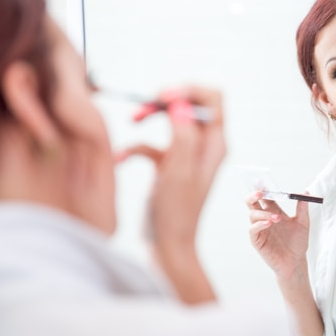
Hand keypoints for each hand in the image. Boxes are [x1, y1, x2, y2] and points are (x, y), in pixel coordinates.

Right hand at [115, 86, 224, 302]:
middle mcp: (203, 146)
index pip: (213, 99)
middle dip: (165, 101)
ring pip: (170, 120)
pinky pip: (152, 144)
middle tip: (143, 107)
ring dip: (149, 118)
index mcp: (214, 144)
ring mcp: (185, 154)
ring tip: (132, 122)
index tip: (164, 96)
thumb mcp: (179, 171)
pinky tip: (121, 159)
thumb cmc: (176, 213)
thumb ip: (183, 134)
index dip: (190, 90)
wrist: (167, 245)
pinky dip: (136, 147)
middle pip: (189, 104)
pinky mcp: (168, 164)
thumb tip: (182, 103)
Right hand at [246, 192, 309, 280]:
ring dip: (263, 213)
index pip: (265, 197)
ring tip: (277, 218)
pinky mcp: (257, 240)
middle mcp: (264, 218)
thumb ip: (303, 208)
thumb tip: (305, 192)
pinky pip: (253, 229)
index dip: (262, 188)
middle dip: (253, 195)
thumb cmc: (298, 243)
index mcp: (274, 211)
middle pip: (252, 202)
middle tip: (261, 192)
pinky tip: (269, 223)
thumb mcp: (303, 223)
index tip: (261, 181)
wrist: (296, 262)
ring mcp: (260, 229)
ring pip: (252, 214)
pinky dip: (259, 224)